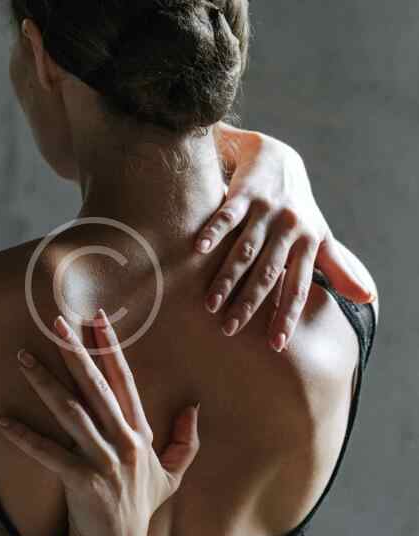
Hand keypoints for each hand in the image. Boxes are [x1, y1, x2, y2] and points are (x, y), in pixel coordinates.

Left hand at [0, 309, 199, 535]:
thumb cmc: (141, 506)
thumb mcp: (172, 475)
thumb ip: (184, 442)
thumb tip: (194, 408)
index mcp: (139, 433)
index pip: (123, 381)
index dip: (111, 349)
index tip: (98, 320)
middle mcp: (123, 441)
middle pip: (96, 387)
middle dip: (76, 351)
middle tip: (56, 323)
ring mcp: (104, 462)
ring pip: (71, 412)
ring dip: (45, 382)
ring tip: (22, 358)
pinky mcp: (83, 482)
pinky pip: (49, 453)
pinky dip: (24, 436)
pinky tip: (2, 418)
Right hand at [198, 124, 376, 351]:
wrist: (278, 157)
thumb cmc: (298, 206)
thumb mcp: (321, 234)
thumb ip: (338, 268)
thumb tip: (369, 298)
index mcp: (308, 242)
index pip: (298, 287)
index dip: (287, 316)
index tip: (276, 345)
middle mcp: (290, 228)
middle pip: (268, 273)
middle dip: (250, 303)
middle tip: (230, 329)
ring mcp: (266, 210)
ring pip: (245, 250)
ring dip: (227, 277)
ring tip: (211, 304)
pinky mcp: (244, 194)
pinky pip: (228, 215)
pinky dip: (213, 231)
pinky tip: (198, 249)